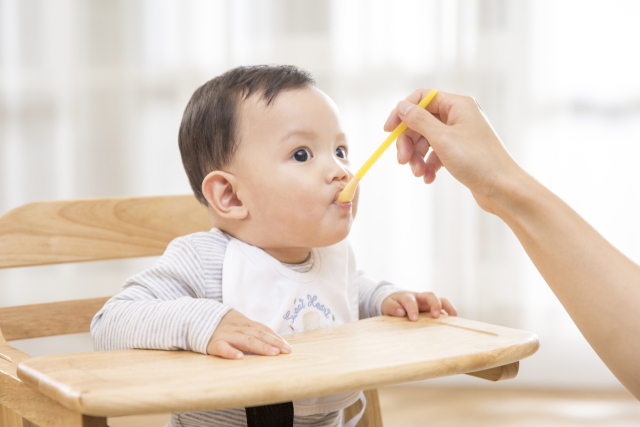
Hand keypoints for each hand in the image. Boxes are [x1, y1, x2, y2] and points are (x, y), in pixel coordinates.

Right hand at [207, 309, 291, 358]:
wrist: (196, 317)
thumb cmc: (223, 325)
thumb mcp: (239, 324)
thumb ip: (253, 331)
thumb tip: (273, 342)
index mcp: (245, 323)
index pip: (263, 329)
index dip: (276, 337)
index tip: (287, 346)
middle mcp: (238, 328)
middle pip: (258, 335)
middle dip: (273, 342)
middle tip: (286, 350)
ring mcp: (226, 335)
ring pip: (245, 340)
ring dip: (260, 346)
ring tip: (272, 353)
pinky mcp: (214, 343)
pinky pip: (223, 348)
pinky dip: (231, 352)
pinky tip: (240, 357)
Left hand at [381, 291, 456, 320]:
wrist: (396, 299)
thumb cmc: (392, 303)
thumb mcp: (387, 304)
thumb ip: (392, 308)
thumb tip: (401, 312)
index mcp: (407, 296)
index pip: (410, 300)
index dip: (413, 309)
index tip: (414, 319)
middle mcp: (420, 297)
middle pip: (430, 295)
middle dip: (434, 304)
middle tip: (435, 315)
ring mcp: (428, 301)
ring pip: (441, 300)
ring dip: (447, 307)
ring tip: (453, 317)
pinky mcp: (433, 307)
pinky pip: (444, 308)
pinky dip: (450, 313)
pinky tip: (453, 322)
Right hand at [385, 89, 524, 213]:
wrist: (503, 188)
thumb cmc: (477, 161)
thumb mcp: (442, 139)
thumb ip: (419, 120)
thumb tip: (401, 106)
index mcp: (458, 104)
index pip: (422, 98)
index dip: (402, 113)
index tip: (388, 131)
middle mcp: (460, 116)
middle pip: (421, 121)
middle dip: (409, 142)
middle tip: (403, 161)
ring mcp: (460, 134)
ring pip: (427, 140)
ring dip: (418, 157)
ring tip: (419, 174)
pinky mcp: (461, 152)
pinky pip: (436, 153)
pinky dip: (429, 165)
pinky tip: (429, 178)